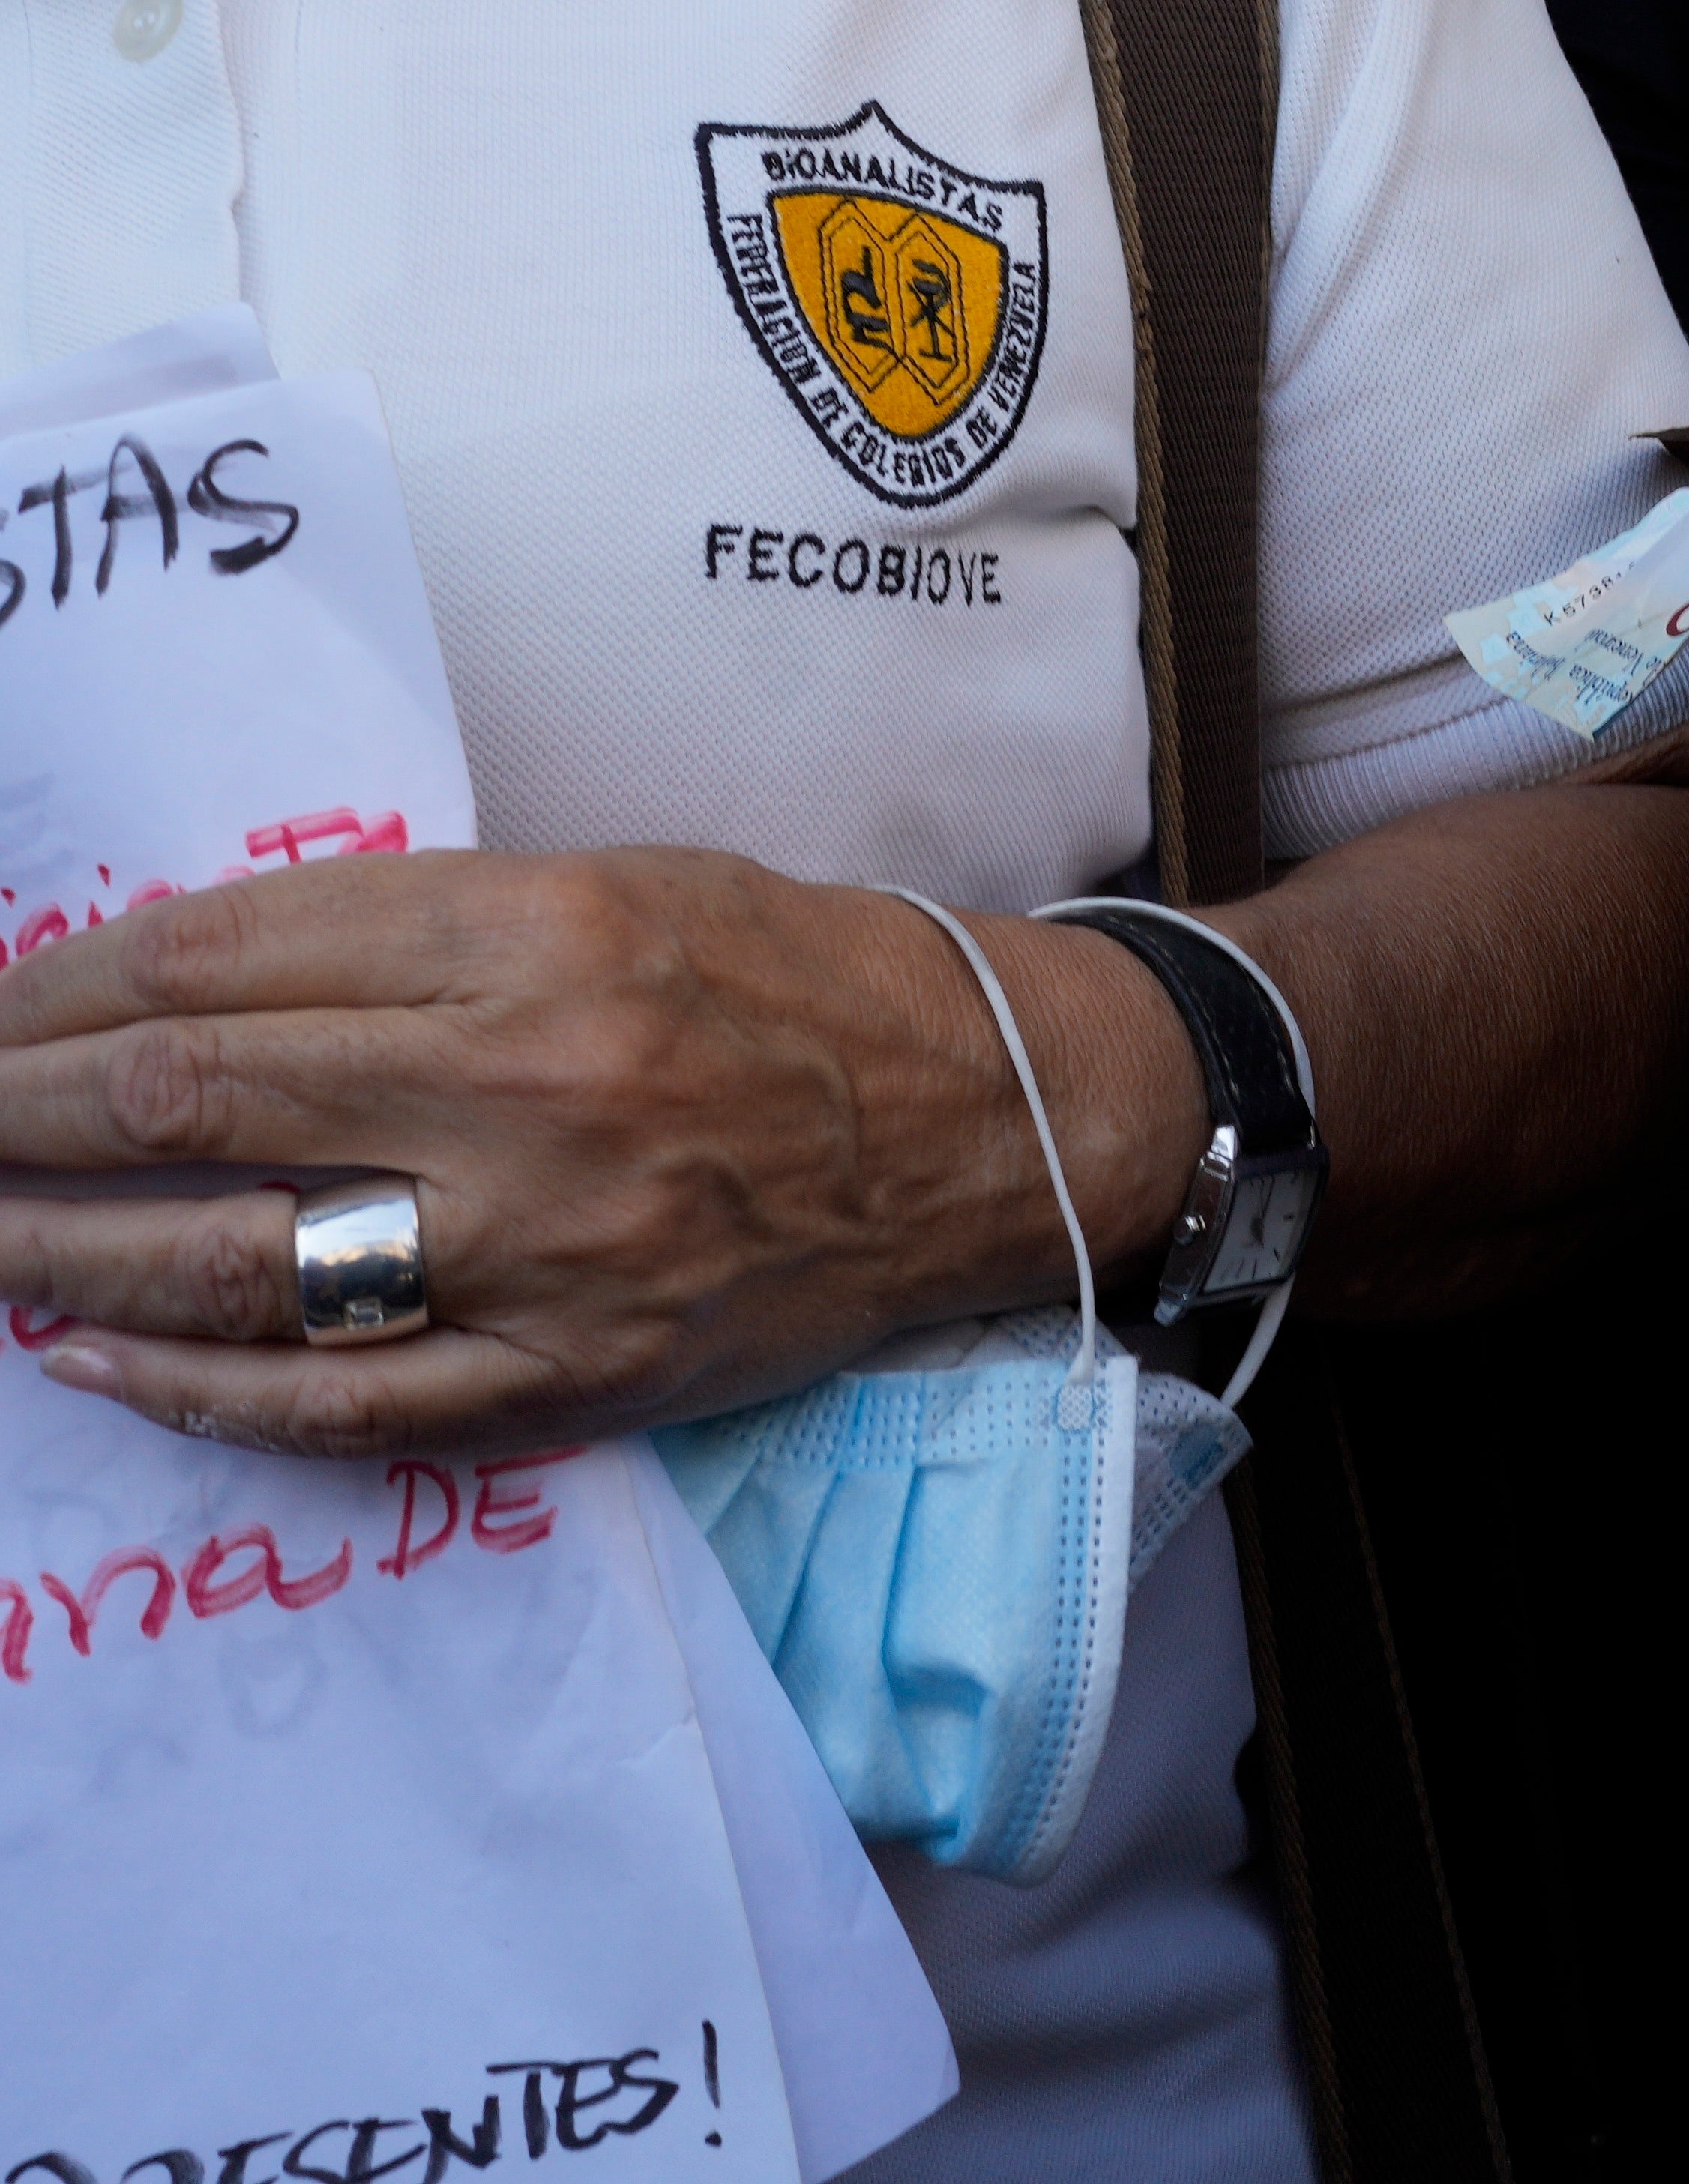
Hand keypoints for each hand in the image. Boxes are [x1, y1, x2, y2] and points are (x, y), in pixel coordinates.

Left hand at [0, 850, 1162, 1462]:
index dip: (56, 987)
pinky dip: (185, 1381)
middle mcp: (527, 1088)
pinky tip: (93, 1351)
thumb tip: (189, 985)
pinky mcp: (567, 1368)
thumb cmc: (799, 978)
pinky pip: (331, 1398)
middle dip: (10, 1109)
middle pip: (186, 1100)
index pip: (216, 960)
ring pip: (227, 1261)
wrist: (995, 1119)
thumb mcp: (615, 884)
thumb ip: (416, 932)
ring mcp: (543, 1246)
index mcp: (539, 936)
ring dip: (57, 1249)